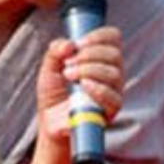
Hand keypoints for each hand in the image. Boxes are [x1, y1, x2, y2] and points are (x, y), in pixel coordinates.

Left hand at [16, 25, 124, 163]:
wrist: (52, 128)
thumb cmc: (53, 99)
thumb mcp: (48, 70)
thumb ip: (55, 51)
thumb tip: (68, 43)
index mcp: (99, 60)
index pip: (113, 39)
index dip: (101, 35)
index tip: (80, 41)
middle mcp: (111, 75)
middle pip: (114, 53)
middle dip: (90, 53)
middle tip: (69, 64)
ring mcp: (113, 93)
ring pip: (115, 72)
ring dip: (90, 69)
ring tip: (70, 76)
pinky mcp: (110, 112)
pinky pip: (115, 97)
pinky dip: (98, 88)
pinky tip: (83, 87)